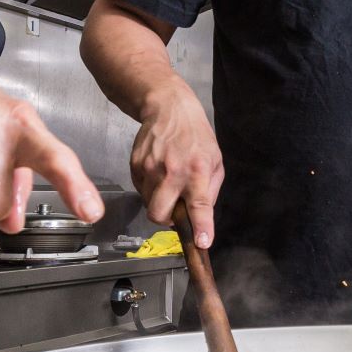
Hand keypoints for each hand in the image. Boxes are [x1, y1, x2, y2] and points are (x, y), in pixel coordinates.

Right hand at [130, 89, 223, 247]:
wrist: (168, 108)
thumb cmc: (195, 135)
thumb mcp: (215, 160)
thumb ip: (210, 190)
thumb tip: (202, 217)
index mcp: (197, 171)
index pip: (199, 205)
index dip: (201, 227)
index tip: (202, 242)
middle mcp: (172, 171)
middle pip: (160, 214)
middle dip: (166, 220)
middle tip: (175, 210)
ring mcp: (150, 168)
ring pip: (148, 204)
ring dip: (158, 201)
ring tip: (168, 182)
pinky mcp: (135, 165)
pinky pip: (140, 190)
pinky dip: (149, 189)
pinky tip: (158, 172)